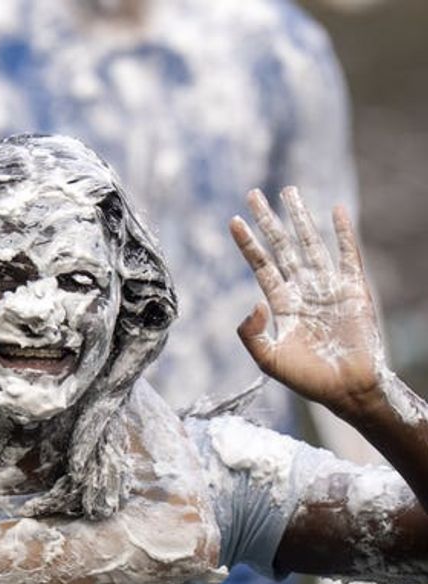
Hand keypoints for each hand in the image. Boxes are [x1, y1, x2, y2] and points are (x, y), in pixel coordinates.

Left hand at [230, 187, 383, 416]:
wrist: (347, 389)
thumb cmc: (306, 379)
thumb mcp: (267, 360)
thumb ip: (250, 333)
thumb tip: (254, 303)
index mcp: (281, 303)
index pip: (260, 265)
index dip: (247, 243)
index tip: (233, 220)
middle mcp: (302, 289)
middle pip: (281, 246)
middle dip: (268, 220)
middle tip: (253, 193)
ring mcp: (327, 287)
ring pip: (310, 243)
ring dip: (300, 217)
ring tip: (288, 191)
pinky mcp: (353, 290)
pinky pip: (347, 255)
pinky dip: (342, 233)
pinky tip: (335, 210)